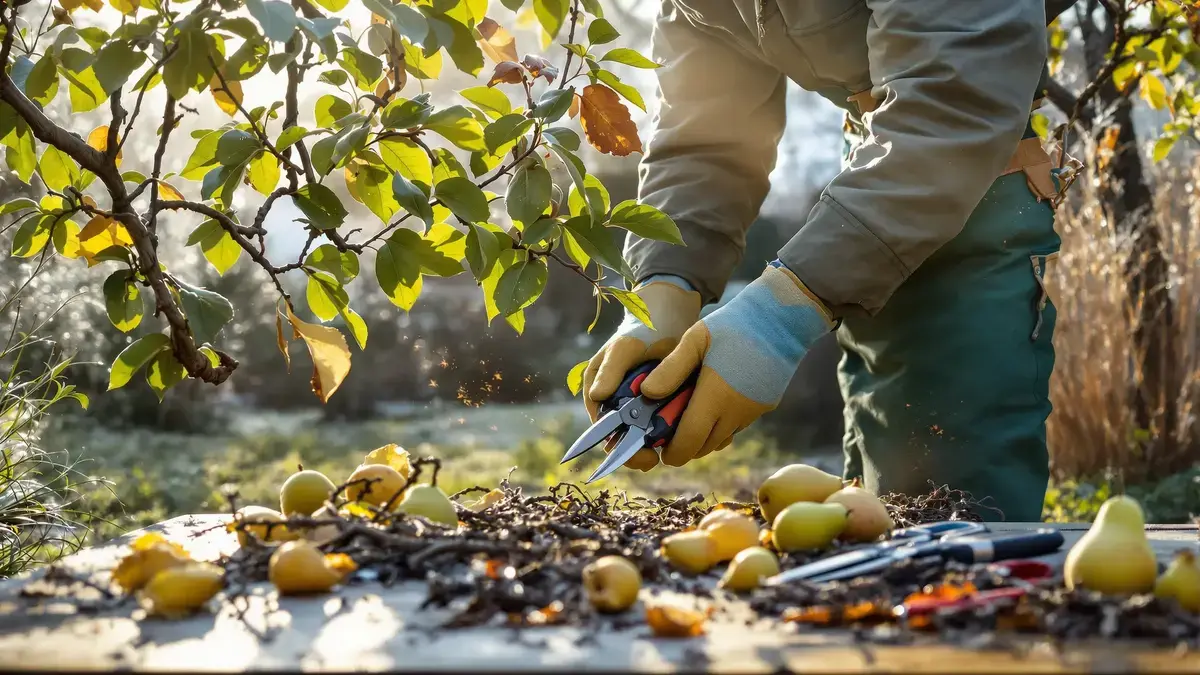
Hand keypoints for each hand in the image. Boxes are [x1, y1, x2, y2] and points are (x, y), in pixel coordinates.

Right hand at [582, 275, 700, 469]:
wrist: (670, 315)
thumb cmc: (641, 329)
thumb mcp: (625, 347)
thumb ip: (611, 370)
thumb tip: (597, 397)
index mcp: (600, 395)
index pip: (605, 433)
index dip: (622, 449)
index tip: (644, 456)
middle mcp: (618, 405)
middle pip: (628, 440)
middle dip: (646, 451)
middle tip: (666, 455)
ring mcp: (641, 407)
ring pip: (650, 436)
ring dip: (665, 443)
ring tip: (686, 445)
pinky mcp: (663, 405)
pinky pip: (669, 425)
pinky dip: (680, 430)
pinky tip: (697, 432)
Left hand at [639, 263, 834, 466]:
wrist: (784, 318)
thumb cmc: (734, 324)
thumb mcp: (696, 339)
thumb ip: (671, 368)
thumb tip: (647, 393)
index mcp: (715, 397)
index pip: (689, 442)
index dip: (673, 453)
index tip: (660, 452)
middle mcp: (735, 412)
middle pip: (704, 446)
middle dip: (685, 447)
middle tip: (669, 434)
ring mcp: (753, 412)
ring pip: (722, 439)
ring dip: (704, 436)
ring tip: (688, 418)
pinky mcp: (765, 406)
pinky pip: (738, 426)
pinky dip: (722, 425)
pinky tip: (714, 404)